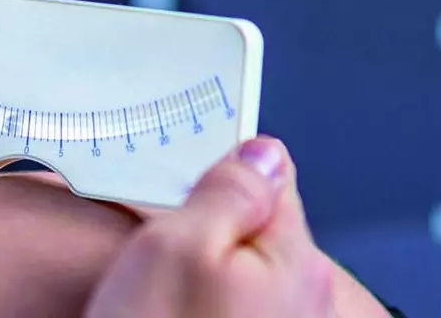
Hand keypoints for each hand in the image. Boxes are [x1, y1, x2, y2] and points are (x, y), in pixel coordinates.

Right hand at [84, 137, 333, 317]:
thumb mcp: (175, 245)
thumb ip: (228, 191)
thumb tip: (261, 151)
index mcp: (294, 258)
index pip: (270, 176)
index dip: (216, 174)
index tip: (176, 188)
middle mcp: (301, 298)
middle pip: (252, 226)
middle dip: (203, 227)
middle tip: (153, 249)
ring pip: (235, 269)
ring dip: (196, 267)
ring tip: (152, 291)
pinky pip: (224, 305)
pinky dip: (194, 302)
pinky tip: (162, 316)